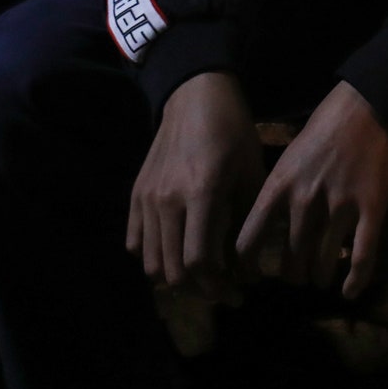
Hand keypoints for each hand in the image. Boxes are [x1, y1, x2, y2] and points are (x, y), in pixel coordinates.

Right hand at [126, 72, 261, 299]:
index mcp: (202, 192)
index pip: (199, 261)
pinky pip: (134, 243)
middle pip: (174, 270)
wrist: (194, 95)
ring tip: (200, 276)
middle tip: (223, 291)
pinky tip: (175, 252)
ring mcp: (146, 198)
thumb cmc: (233, 131)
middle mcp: (167, 200)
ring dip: (176, 278)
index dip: (218, 287)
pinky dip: (153, 258)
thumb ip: (247, 223)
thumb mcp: (252, 172)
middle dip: (201, 290)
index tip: (237, 294)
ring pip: (151, 263)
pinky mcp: (135, 194)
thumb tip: (248, 272)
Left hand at [236, 80, 387, 300]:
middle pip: (290, 259)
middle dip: (292, 275)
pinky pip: (362, 256)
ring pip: (323, 263)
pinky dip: (355, 280)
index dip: (247, 267)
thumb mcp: (289, 159)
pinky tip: (349, 292)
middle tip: (295, 276)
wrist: (368, 106)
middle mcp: (305, 200)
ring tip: (320, 279)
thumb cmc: (324, 130)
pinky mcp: (371, 209)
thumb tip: (265, 231)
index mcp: (279, 185)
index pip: (249, 240)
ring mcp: (340, 206)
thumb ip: (278, 194)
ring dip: (319, 277)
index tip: (250, 277)